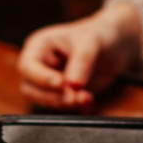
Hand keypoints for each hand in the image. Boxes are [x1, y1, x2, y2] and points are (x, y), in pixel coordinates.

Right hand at [17, 3, 142, 109]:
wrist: (115, 44)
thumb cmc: (98, 34)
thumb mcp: (92, 42)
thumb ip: (82, 61)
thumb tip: (73, 85)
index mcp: (39, 45)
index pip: (28, 66)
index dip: (41, 78)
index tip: (60, 83)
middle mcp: (40, 65)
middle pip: (31, 88)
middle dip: (52, 96)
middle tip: (74, 97)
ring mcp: (49, 81)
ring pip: (44, 100)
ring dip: (63, 104)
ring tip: (85, 99)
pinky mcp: (62, 94)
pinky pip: (61, 106)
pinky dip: (74, 107)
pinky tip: (87, 102)